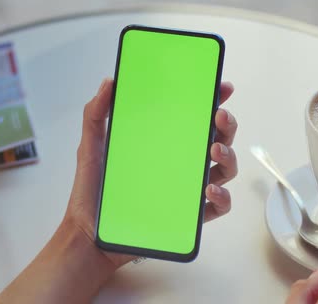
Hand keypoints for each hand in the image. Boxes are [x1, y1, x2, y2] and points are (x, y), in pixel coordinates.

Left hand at [64, 78, 237, 267]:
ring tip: (214, 151)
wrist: (89, 234)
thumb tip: (108, 83)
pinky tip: (209, 189)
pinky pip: (217, 206)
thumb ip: (95, 114)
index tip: (221, 88)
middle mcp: (181, 163)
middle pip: (217, 139)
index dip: (213, 101)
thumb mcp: (91, 147)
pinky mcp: (188, 215)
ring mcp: (187, 189)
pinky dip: (222, 197)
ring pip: (224, 169)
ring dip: (228, 157)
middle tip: (219, 117)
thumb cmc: (92, 191)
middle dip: (226, 125)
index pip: (195, 118)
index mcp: (164, 143)